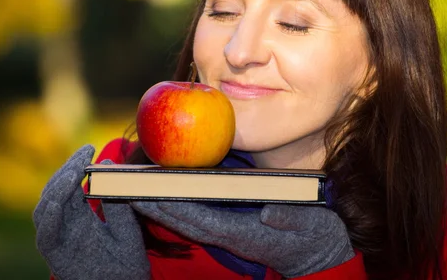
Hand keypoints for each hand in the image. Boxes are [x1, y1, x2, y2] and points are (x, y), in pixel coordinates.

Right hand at [34, 145, 149, 279]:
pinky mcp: (56, 255)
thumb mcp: (126, 226)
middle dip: (66, 170)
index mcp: (80, 217)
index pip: (71, 185)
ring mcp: (58, 241)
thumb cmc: (127, 261)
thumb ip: (117, 200)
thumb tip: (109, 164)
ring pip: (45, 209)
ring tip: (72, 173)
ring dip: (56, 188)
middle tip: (82, 155)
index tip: (89, 147)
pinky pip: (47, 234)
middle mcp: (66, 226)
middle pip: (55, 192)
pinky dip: (50, 216)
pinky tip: (60, 200)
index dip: (76, 165)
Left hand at [132, 201, 353, 277]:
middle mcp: (231, 234)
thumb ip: (290, 218)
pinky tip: (168, 196)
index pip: (201, 218)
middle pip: (186, 220)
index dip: (174, 206)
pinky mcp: (234, 228)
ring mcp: (231, 233)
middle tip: (127, 189)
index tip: (149, 194)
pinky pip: (200, 218)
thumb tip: (268, 212)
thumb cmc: (315, 238)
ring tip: (137, 191)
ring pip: (189, 220)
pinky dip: (180, 207)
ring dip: (162, 207)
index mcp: (244, 233)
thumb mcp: (311, 225)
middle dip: (156, 206)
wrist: (319, 257)